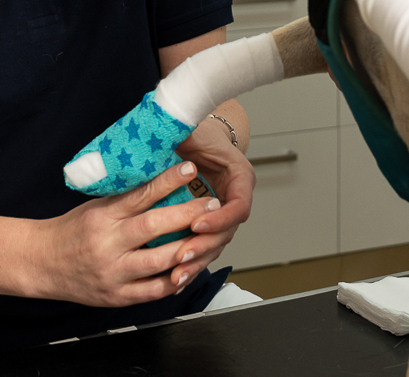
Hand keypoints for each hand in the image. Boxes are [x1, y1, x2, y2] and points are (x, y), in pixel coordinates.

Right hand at [32, 161, 222, 306]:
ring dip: (188, 249)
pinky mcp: (116, 297)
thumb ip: (127, 198)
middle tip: (211, 204)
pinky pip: (153, 291)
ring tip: (209, 237)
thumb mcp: (96, 206)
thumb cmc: (73, 230)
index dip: (167, 182)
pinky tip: (190, 268)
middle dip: (187, 215)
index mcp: (102, 217)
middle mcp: (107, 245)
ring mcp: (113, 274)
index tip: (190, 169)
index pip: (140, 195)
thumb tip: (163, 177)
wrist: (40, 263)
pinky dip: (175, 281)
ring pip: (159, 262)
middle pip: (154, 227)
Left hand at [170, 114, 255, 290]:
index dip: (221, 219)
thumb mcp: (190, 128)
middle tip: (182, 256)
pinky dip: (190, 264)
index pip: (239, 205)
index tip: (197, 224)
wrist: (194, 135)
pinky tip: (175, 280)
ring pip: (215, 244)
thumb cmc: (194, 130)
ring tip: (176, 277)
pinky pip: (203, 247)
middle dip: (205, 246)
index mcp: (239, 175)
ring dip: (197, 262)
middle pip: (227, 231)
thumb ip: (184, 132)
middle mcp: (234, 197)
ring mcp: (222, 213)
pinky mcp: (207, 223)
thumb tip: (169, 133)